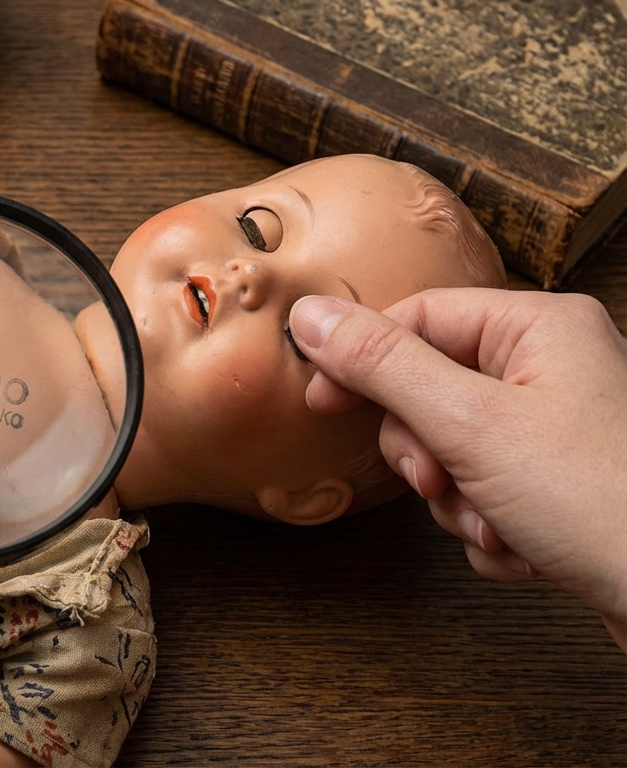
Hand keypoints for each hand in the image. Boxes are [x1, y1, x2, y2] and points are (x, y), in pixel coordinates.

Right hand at [290, 288, 626, 648]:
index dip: (362, 362)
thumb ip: (382, 365)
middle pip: (428, 391)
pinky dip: (488, 529)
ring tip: (497, 526)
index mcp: (539, 327)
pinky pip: (485, 493)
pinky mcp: (561, 484)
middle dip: (426, 455)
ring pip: (451, 451)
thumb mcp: (470, 425)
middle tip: (440, 482)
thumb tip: (310, 315)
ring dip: (456, 502)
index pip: (417, 319)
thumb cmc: (602, 502)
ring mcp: (559, 428)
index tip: (323, 404)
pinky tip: (522, 550)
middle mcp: (553, 368)